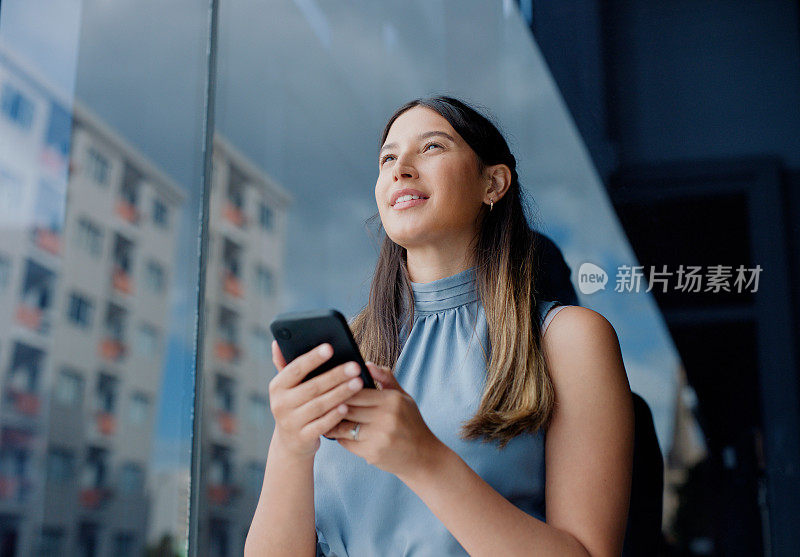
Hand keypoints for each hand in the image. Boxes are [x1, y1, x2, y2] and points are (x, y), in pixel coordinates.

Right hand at [268, 340, 364, 460]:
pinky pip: (322, 425)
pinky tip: (347, 406)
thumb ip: (285, 365)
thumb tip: (277, 342)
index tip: (330, 348)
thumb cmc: (294, 405)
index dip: (313, 358)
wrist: (290, 443)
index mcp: (277, 387)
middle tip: (355, 367)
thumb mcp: (287, 388)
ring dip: (340, 393)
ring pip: (319, 405)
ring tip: (358, 383)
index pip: (295, 369)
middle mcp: (280, 404)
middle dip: (335, 376)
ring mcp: (291, 422)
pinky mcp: (303, 438)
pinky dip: (334, 416)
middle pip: (312, 387)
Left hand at [323, 362, 445, 478]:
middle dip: (331, 405)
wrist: (422, 456)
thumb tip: (367, 363)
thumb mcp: (404, 397)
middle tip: (317, 401)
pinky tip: (335, 432)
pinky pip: (347, 442)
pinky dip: (339, 437)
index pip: (356, 390)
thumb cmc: (411, 423)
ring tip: (322, 417)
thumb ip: (385, 379)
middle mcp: (386, 417)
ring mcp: (378, 437)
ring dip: (331, 422)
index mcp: (392, 400)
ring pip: (344, 426)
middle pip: (347, 407)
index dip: (340, 388)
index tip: (328, 385)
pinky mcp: (372, 453)